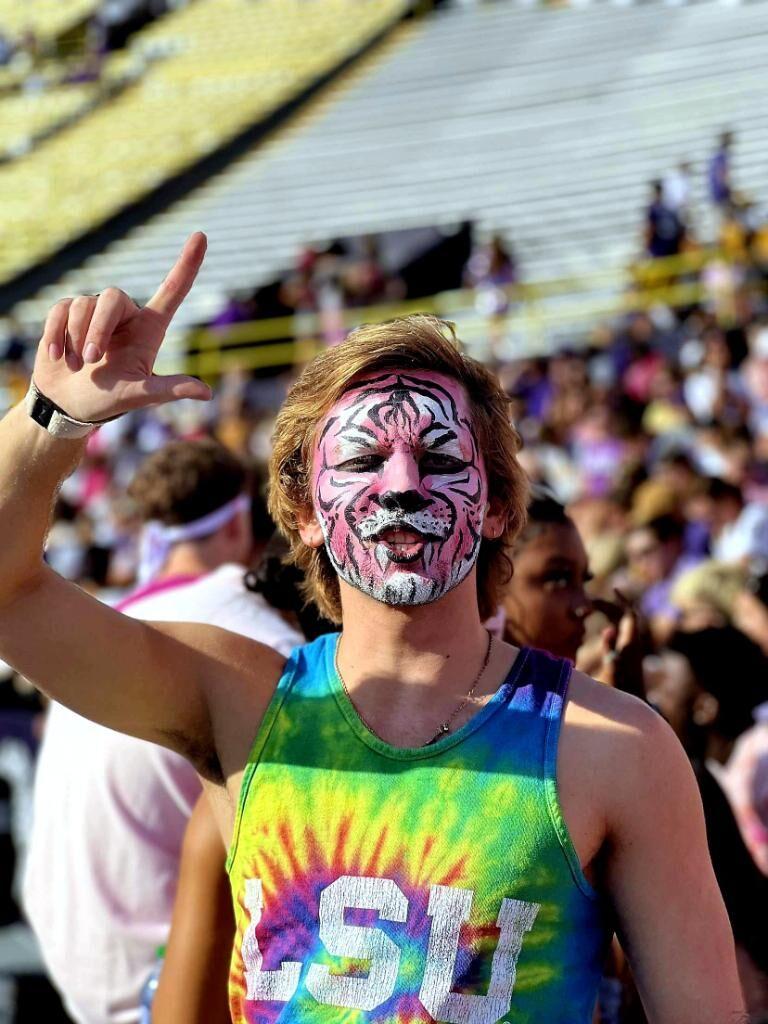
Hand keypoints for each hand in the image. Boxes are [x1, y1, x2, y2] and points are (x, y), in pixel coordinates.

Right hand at [31, 233, 210, 422]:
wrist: (67, 403)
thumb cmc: (108, 399)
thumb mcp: (140, 396)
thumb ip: (169, 389)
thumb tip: (206, 393)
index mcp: (150, 328)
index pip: (173, 290)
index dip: (188, 263)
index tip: (202, 236)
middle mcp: (125, 314)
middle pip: (112, 296)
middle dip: (97, 328)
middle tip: (91, 360)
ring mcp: (95, 312)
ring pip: (83, 304)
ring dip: (76, 338)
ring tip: (77, 364)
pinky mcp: (66, 313)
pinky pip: (60, 309)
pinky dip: (56, 335)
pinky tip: (57, 356)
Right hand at [592, 589, 649, 698]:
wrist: (632, 705)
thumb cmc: (620, 689)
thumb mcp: (611, 668)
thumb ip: (609, 648)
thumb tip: (609, 629)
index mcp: (630, 643)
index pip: (630, 615)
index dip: (623, 601)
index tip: (612, 590)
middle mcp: (633, 643)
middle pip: (624, 616)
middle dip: (609, 606)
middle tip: (590, 603)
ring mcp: (631, 648)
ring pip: (623, 623)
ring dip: (610, 614)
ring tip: (593, 608)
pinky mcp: (627, 654)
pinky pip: (621, 631)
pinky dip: (611, 623)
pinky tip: (601, 624)